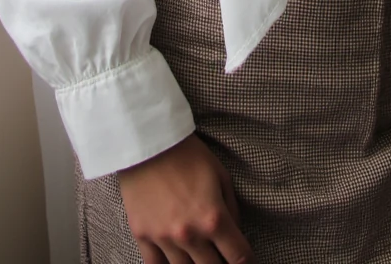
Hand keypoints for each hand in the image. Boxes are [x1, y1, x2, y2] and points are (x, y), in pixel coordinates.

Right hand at [118, 132, 255, 263]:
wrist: (148, 140)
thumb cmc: (187, 153)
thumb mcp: (221, 175)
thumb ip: (231, 209)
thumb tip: (235, 233)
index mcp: (213, 218)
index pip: (239, 257)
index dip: (247, 263)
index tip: (247, 262)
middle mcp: (190, 235)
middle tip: (222, 256)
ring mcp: (164, 238)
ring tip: (199, 257)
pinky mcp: (142, 236)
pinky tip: (175, 262)